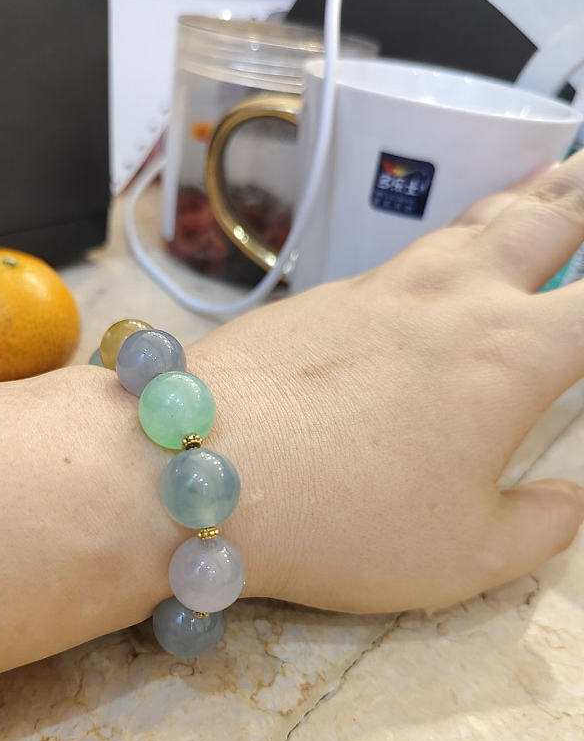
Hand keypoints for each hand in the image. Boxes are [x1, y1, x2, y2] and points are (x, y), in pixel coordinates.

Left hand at [189, 150, 583, 612]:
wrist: (194, 468)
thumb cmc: (344, 521)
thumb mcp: (465, 558)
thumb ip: (539, 527)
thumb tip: (570, 500)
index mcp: (511, 354)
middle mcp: (454, 298)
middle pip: (548, 216)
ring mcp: (381, 287)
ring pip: (470, 222)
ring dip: (523, 199)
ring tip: (548, 182)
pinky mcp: (321, 296)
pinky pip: (407, 254)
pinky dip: (449, 239)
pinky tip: (440, 259)